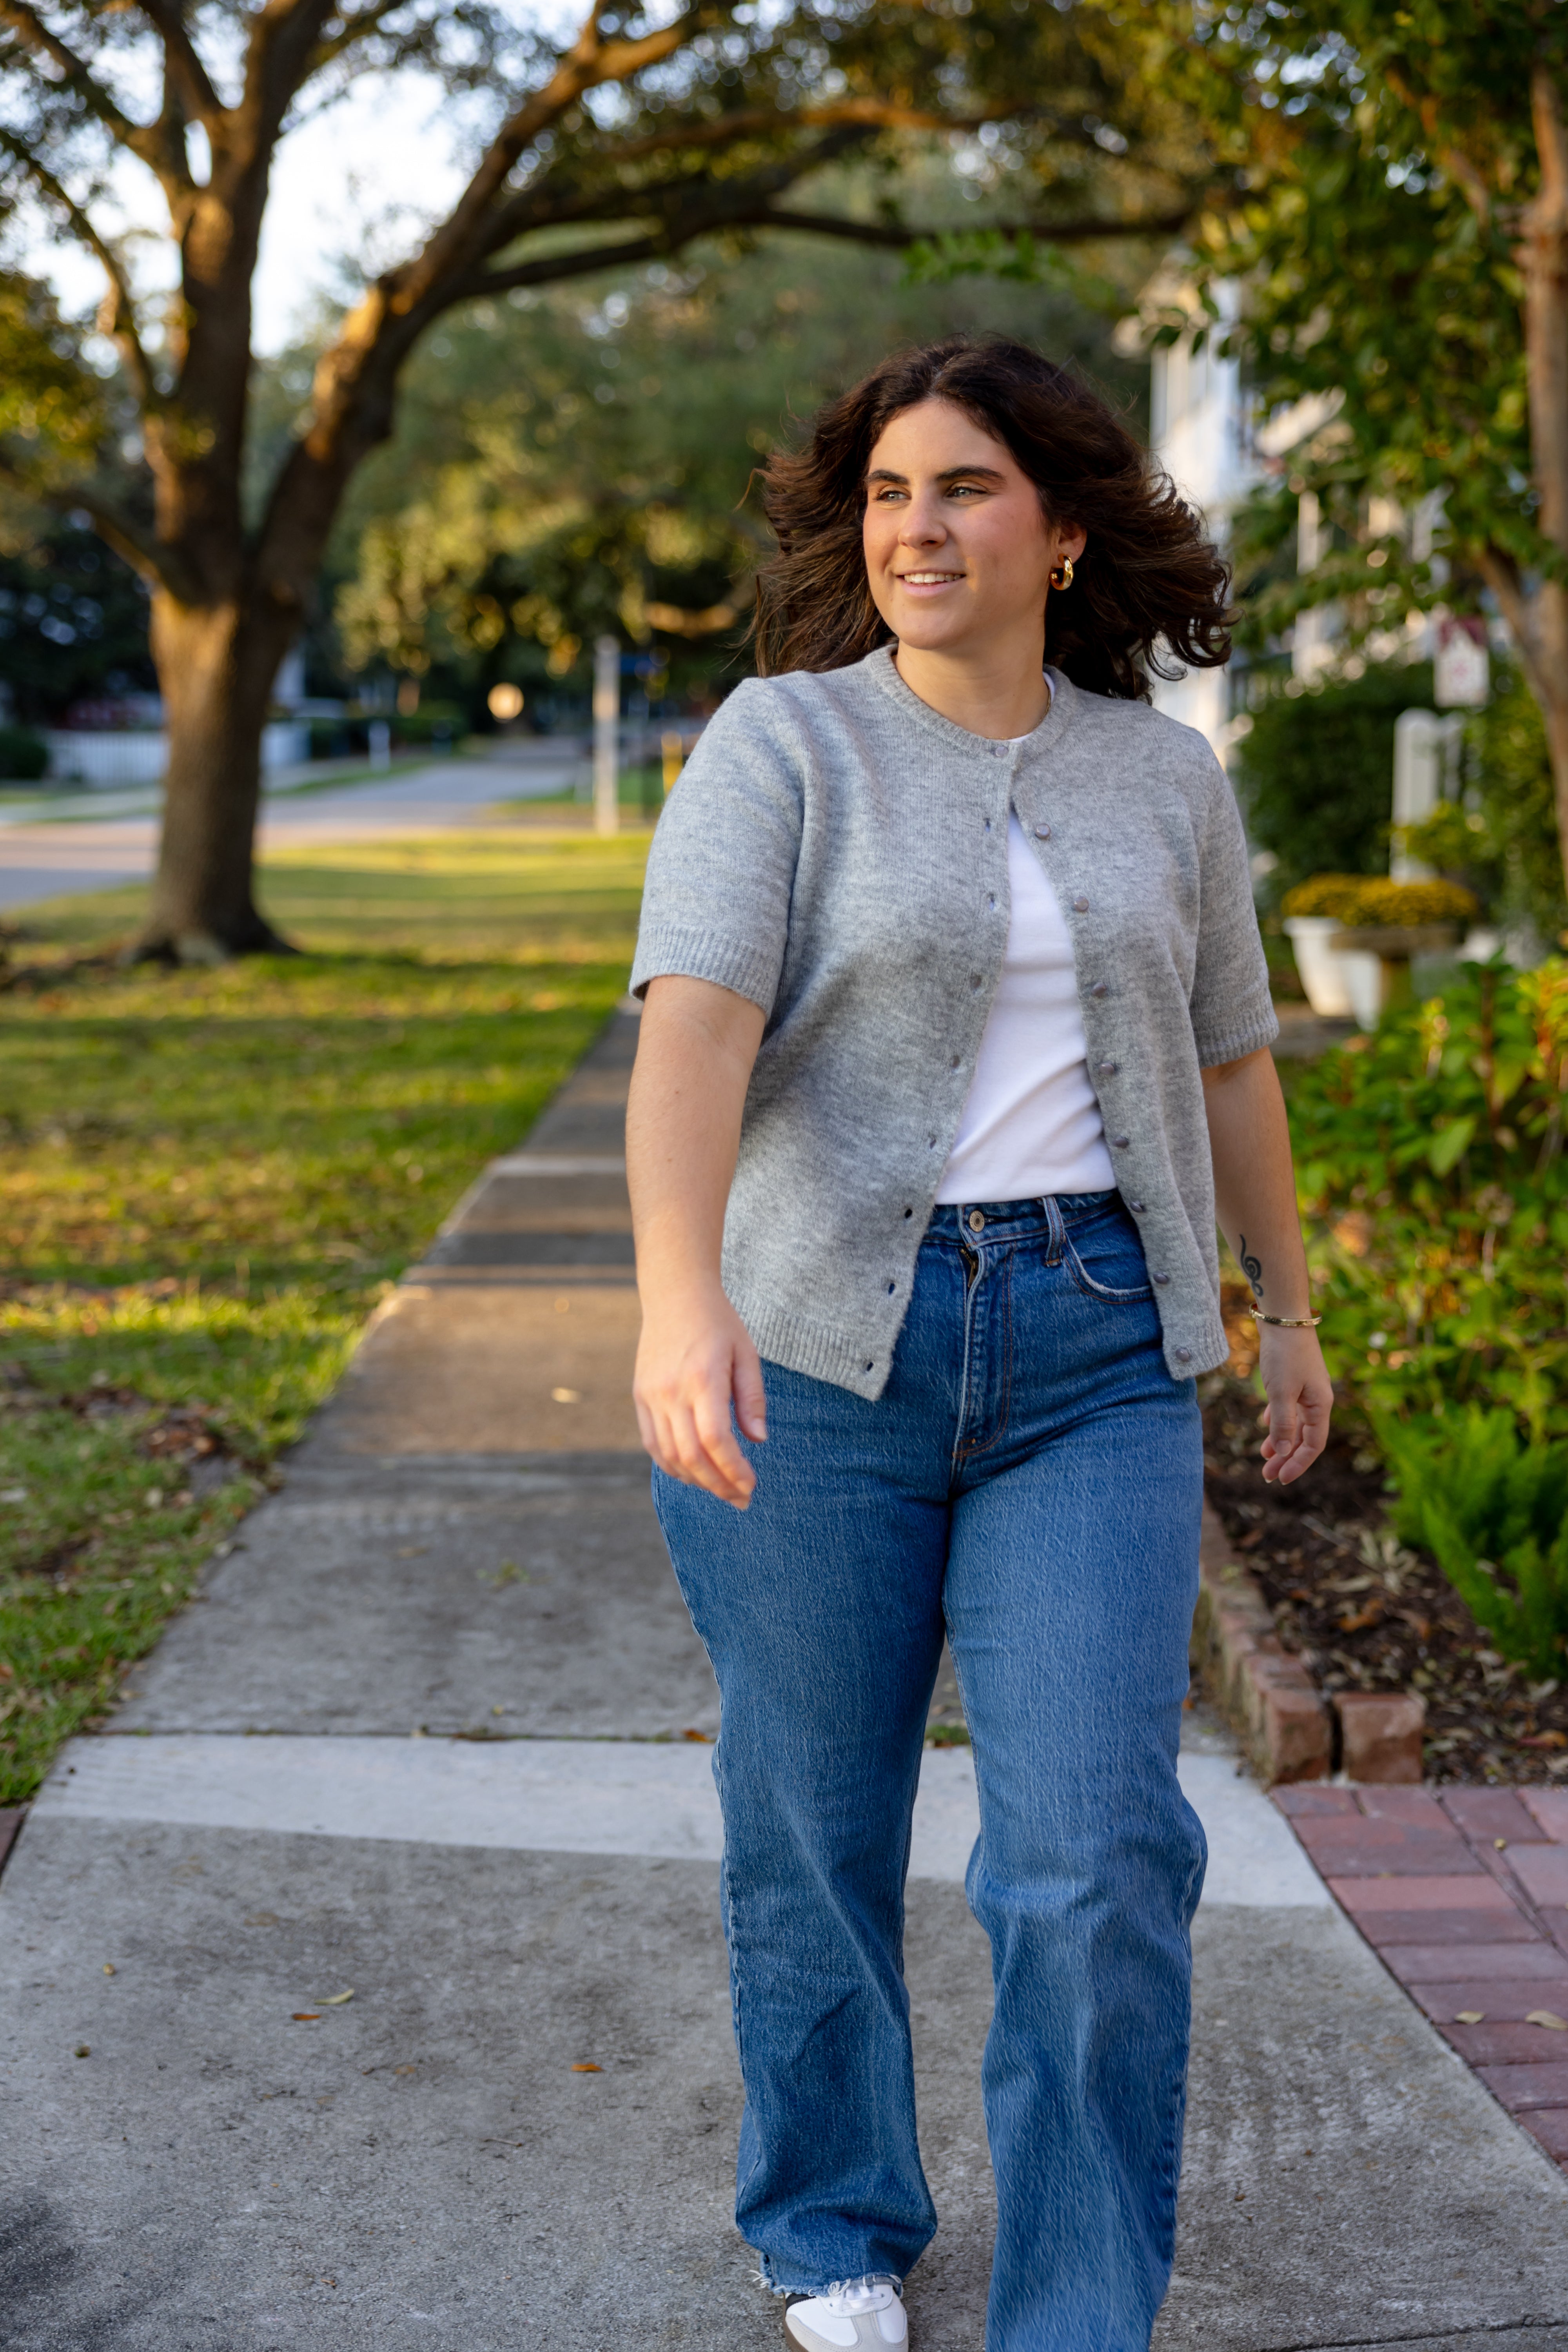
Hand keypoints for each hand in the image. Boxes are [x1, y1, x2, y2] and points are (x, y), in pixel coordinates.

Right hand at [633, 1277, 766, 1508]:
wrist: (674, 1294)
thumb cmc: (718, 1323)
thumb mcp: (746, 1353)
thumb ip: (752, 1399)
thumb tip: (758, 1441)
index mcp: (703, 1379)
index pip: (716, 1440)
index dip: (733, 1470)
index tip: (751, 1485)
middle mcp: (672, 1391)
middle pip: (692, 1455)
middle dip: (719, 1485)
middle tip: (741, 1499)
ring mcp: (651, 1395)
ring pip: (669, 1456)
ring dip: (696, 1480)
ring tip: (720, 1488)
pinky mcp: (640, 1396)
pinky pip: (652, 1443)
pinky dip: (672, 1465)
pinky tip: (693, 1473)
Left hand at [1256, 1325, 1332, 1485]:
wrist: (1283, 1318)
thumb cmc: (1285, 1355)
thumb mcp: (1281, 1393)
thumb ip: (1283, 1424)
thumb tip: (1284, 1453)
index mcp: (1320, 1406)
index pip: (1312, 1445)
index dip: (1297, 1464)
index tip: (1280, 1479)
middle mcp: (1317, 1400)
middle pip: (1303, 1437)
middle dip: (1286, 1457)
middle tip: (1267, 1475)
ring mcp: (1305, 1390)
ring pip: (1294, 1424)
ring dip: (1280, 1441)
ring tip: (1264, 1457)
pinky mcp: (1293, 1380)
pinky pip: (1287, 1408)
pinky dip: (1276, 1420)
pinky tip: (1264, 1426)